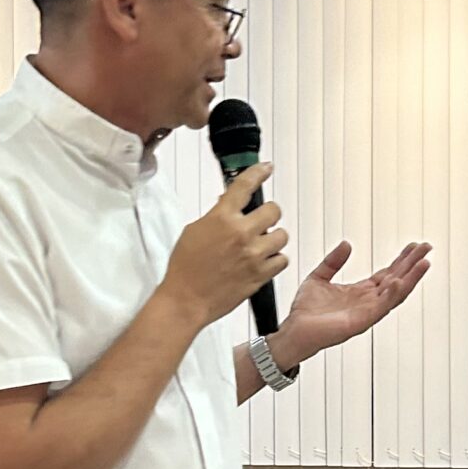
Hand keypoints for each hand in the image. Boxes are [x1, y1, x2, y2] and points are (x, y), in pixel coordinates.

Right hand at [164, 166, 285, 327]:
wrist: (186, 300)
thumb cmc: (185, 269)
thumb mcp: (194, 231)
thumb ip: (216, 216)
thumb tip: (229, 207)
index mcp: (222, 218)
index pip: (245, 185)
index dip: (258, 172)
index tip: (265, 168)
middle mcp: (241, 234)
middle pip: (274, 210)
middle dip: (267, 214)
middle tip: (260, 221)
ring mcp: (254, 255)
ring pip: (282, 235)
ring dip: (273, 237)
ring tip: (260, 244)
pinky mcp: (261, 274)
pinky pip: (282, 260)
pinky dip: (275, 259)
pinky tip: (263, 261)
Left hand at [278, 238, 430, 362]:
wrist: (293, 331)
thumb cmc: (305, 312)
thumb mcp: (318, 277)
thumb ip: (333, 261)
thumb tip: (347, 244)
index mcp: (361, 292)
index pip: (388, 273)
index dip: (402, 259)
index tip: (414, 246)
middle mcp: (368, 302)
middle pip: (397, 280)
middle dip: (413, 264)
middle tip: (427, 248)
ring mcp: (367, 312)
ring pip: (395, 294)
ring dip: (411, 279)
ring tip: (424, 263)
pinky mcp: (360, 322)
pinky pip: (380, 307)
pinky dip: (391, 295)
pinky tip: (398, 281)